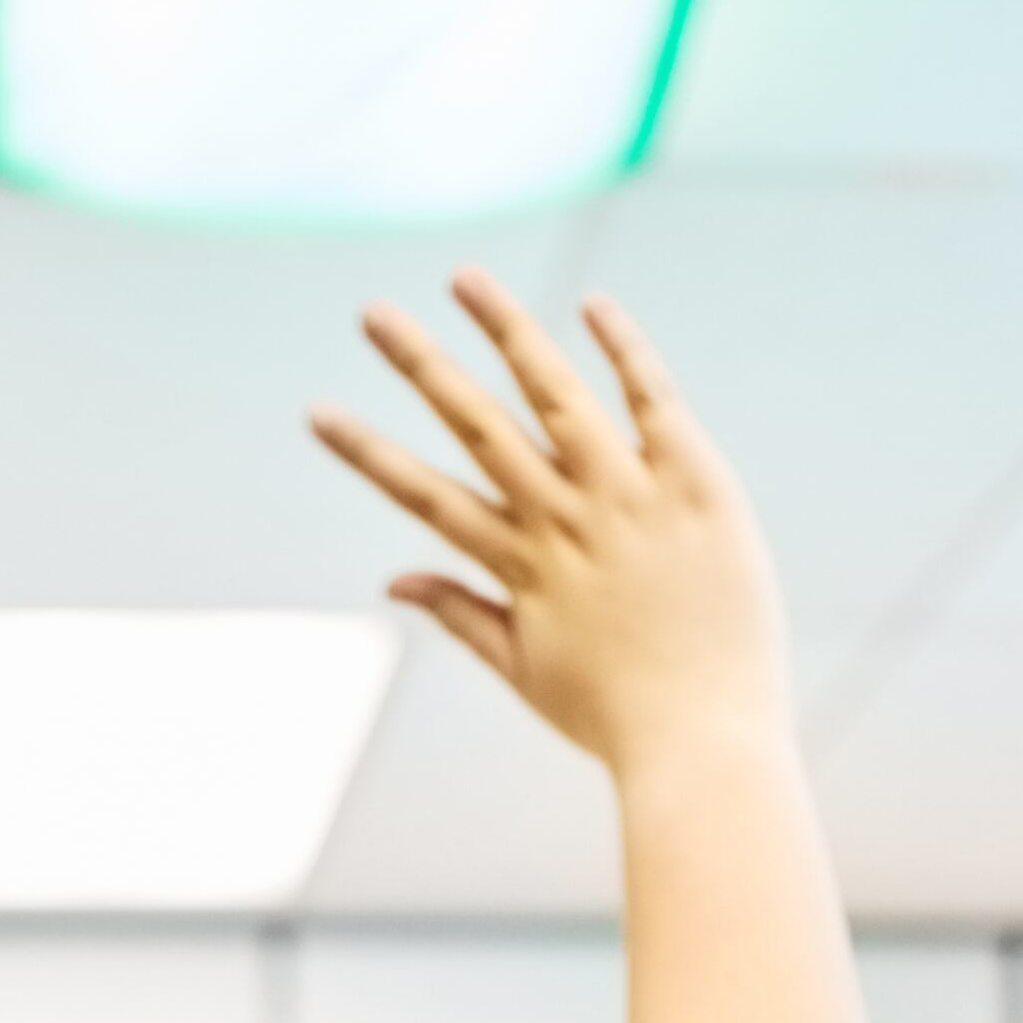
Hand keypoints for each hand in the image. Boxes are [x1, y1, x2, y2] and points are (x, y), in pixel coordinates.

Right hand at [311, 275, 792, 773]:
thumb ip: (461, 617)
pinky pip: (653, 400)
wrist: (707, 744)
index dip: (367, 453)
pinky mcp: (695, 485)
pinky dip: (623, 351)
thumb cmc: (621, 720)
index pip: (424, 496)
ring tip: (462, 278)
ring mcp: (629, 498)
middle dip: (419, 366)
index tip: (315, 412)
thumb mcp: (528, 676)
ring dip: (505, 331)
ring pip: (556, 395)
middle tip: (371, 313)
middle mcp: (564, 522)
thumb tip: (392, 581)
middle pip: (477, 427)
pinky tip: (592, 304)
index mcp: (520, 568)